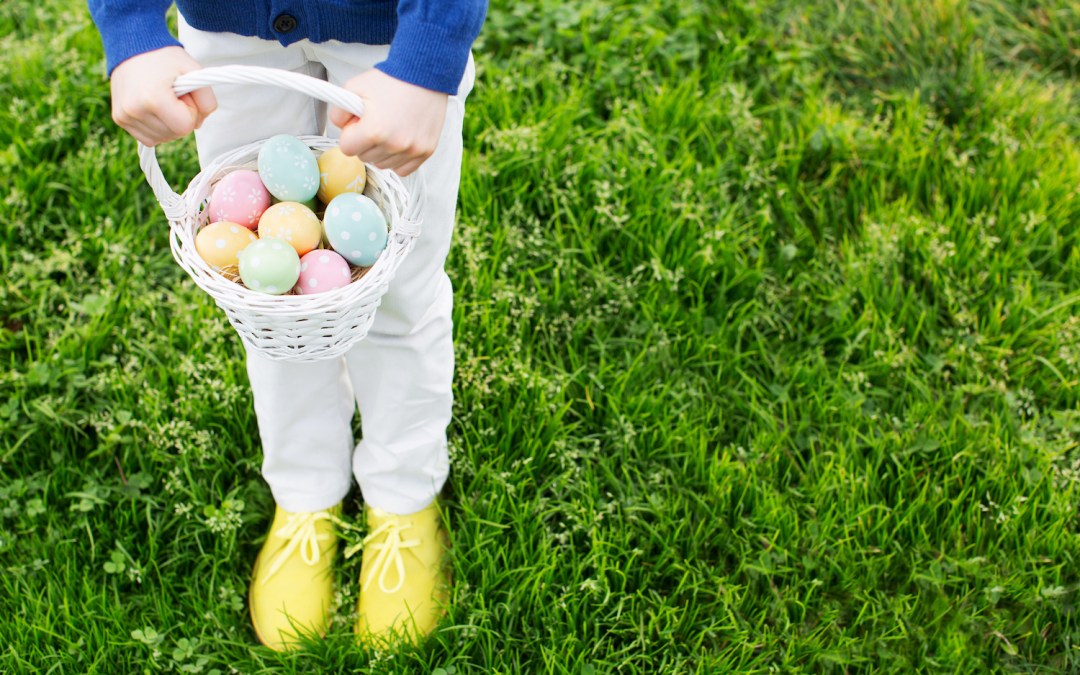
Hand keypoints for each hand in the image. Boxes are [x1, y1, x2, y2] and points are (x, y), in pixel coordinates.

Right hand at [110, 46, 216, 146]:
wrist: (132, 45)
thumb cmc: (165, 58)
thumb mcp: (194, 71)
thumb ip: (208, 100)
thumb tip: (198, 124)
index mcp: (152, 98)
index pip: (185, 127)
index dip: (190, 111)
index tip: (183, 94)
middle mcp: (134, 110)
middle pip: (174, 135)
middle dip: (180, 117)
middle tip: (172, 93)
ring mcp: (124, 116)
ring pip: (162, 138)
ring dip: (169, 123)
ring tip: (162, 98)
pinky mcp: (119, 119)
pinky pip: (148, 138)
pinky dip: (157, 128)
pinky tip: (153, 108)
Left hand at [330, 70, 447, 176]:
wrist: (424, 74)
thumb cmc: (391, 80)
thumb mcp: (355, 87)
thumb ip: (338, 111)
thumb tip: (341, 128)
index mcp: (374, 131)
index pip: (346, 148)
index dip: (350, 133)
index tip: (359, 122)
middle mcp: (394, 145)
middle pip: (364, 157)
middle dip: (365, 142)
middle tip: (375, 121)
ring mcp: (412, 150)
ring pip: (382, 164)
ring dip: (381, 151)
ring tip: (389, 128)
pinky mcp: (425, 152)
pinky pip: (403, 169)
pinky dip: (398, 159)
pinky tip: (399, 141)